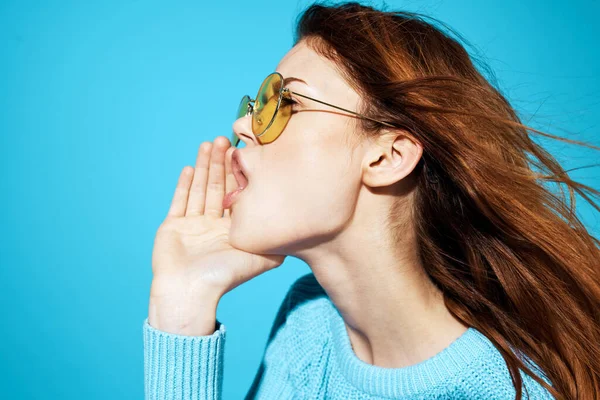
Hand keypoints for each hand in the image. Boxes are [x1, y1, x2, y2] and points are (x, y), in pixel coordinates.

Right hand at [148, 136, 285, 333]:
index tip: (240, 153)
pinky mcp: (173, 226)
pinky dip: (184, 185)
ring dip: (203, 167)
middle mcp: (213, 226)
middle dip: (220, 163)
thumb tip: (300, 231)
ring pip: (199, 189)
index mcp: (231, 230)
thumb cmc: (225, 276)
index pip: (235, 194)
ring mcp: (192, 225)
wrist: (190, 291)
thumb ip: (278, 243)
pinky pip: (180, 201)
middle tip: (224, 140)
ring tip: (208, 145)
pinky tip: (189, 167)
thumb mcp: (261, 258)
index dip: (238, 173)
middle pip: (217, 187)